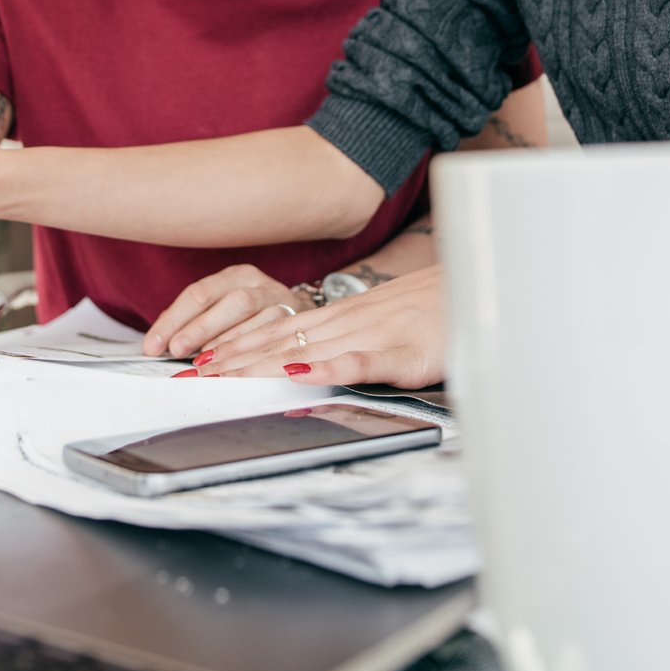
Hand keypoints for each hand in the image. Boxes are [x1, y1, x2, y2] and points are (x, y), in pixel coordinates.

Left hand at [142, 264, 313, 359]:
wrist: (302, 314)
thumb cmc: (252, 316)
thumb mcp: (222, 308)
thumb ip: (192, 321)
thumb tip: (158, 342)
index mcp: (235, 276)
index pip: (199, 293)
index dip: (174, 320)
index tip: (154, 344)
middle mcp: (258, 284)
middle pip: (229, 302)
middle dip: (199, 328)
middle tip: (175, 350)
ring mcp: (281, 300)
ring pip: (253, 318)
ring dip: (225, 343)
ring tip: (201, 362)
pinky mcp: (297, 319)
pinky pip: (273, 335)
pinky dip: (250, 351)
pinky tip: (233, 365)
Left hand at [194, 267, 446, 388]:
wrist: (474, 294)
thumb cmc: (428, 315)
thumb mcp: (378, 327)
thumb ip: (343, 345)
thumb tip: (305, 363)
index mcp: (338, 319)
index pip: (276, 333)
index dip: (237, 347)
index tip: (202, 361)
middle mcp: (345, 324)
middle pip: (279, 344)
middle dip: (234, 360)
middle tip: (195, 374)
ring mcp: (369, 336)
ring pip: (305, 351)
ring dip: (262, 364)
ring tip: (226, 375)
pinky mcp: (399, 354)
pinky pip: (358, 361)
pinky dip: (328, 369)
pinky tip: (300, 377)